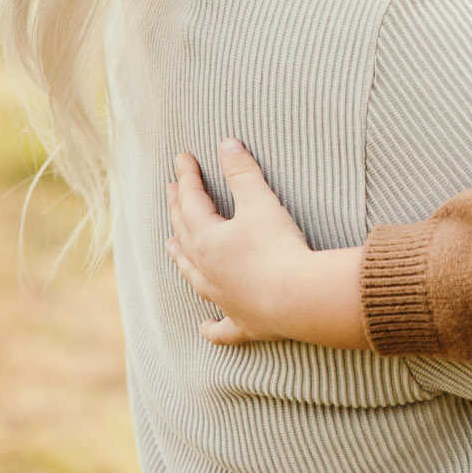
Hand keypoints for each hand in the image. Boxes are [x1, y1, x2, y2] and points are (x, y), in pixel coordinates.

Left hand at [165, 139, 370, 349]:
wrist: (299, 298)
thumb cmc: (278, 248)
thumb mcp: (260, 202)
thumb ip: (242, 173)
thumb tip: (227, 144)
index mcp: (208, 239)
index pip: (192, 201)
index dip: (187, 177)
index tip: (182, 159)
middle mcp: (207, 270)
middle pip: (185, 235)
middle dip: (178, 209)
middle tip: (173, 191)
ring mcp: (222, 298)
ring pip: (193, 277)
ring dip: (181, 259)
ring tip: (172, 247)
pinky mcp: (243, 323)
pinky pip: (221, 327)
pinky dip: (212, 327)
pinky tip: (205, 326)